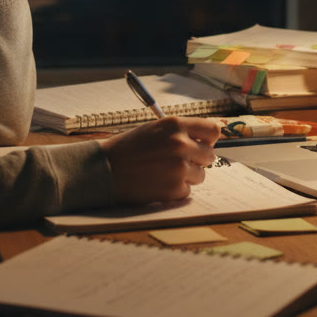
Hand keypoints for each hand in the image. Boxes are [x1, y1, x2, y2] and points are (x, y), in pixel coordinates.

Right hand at [99, 116, 221, 204]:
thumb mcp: (155, 129)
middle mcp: (180, 144)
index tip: (202, 144)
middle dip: (197, 160)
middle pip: (210, 155)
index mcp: (175, 125)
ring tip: (163, 172)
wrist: (104, 169)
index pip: (212, 130)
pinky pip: (187, 191)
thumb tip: (211, 138)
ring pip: (200, 175)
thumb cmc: (128, 148)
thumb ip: (182, 132)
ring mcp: (179, 168)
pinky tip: (157, 183)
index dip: (208, 139)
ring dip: (186, 176)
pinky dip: (175, 190)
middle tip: (179, 161)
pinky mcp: (174, 189)